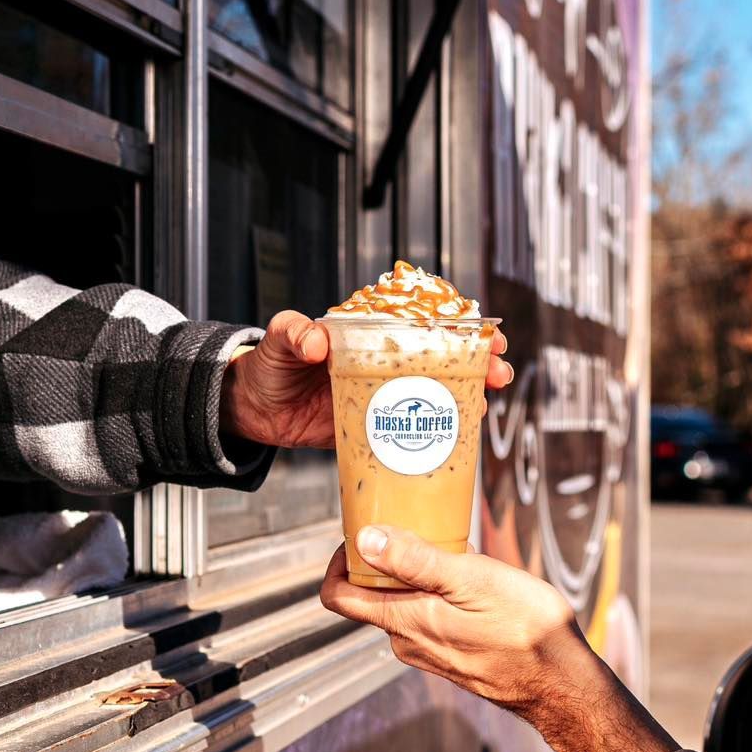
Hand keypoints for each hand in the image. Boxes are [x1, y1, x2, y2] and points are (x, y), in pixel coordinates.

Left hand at [220, 311, 512, 448]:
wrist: (253, 410)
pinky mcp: (377, 428)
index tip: (480, 327)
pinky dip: (443, 430)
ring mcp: (384, 395)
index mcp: (369, 332)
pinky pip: (416, 429)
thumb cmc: (268, 366)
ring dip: (468, 392)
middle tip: (498, 368)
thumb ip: (294, 333)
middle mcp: (384, 361)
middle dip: (476, 359)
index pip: (420, 320)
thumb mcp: (279, 341)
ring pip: (436, 391)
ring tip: (490, 396)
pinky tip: (464, 430)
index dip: (454, 322)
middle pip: (441, 356)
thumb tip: (314, 342)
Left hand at [319, 527, 676, 751]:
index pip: (339, 597)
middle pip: (370, 598)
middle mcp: (408, 643)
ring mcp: (430, 654)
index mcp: (405, 622)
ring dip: (415, 579)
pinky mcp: (453, 659)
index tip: (362, 534)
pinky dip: (438, 598)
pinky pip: (429, 622)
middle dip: (384, 561)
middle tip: (415, 529)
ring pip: (402, 609)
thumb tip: (366, 540)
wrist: (563, 685)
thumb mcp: (472, 581)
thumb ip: (416, 562)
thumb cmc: (526, 630)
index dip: (339, 562)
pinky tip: (470, 585)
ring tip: (450, 553)